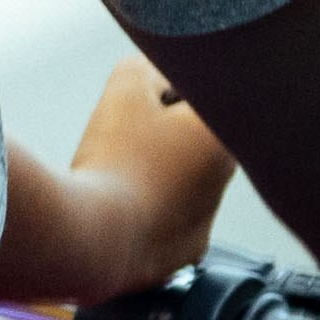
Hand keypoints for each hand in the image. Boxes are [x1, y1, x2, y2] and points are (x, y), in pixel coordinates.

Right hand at [66, 62, 235, 294]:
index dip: (167, 92)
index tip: (143, 102)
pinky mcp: (182, 252)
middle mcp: (224, 185)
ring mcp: (205, 223)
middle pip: (191, 138)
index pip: (203, 96)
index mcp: (224, 140)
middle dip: (159, 130)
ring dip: (152, 170)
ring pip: (177, 179)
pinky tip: (117, 205)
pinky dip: (145, 208)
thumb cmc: (115, 158)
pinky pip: (165, 217)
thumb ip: (148, 67)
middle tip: (125, 135)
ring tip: (116, 173)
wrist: (95, 238)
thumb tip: (157, 74)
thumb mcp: (127, 86)